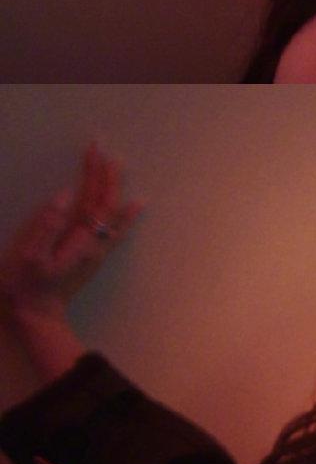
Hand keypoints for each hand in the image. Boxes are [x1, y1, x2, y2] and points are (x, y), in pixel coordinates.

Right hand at [0, 143, 143, 321]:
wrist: (39, 316)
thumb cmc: (30, 286)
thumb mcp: (30, 256)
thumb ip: (47, 225)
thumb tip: (64, 196)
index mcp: (82, 238)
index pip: (96, 198)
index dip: (98, 174)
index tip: (96, 151)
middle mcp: (96, 241)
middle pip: (107, 200)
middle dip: (105, 173)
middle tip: (101, 147)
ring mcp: (97, 248)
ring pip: (110, 211)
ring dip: (112, 186)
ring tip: (114, 163)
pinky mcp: (94, 255)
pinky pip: (115, 229)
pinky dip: (127, 213)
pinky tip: (137, 203)